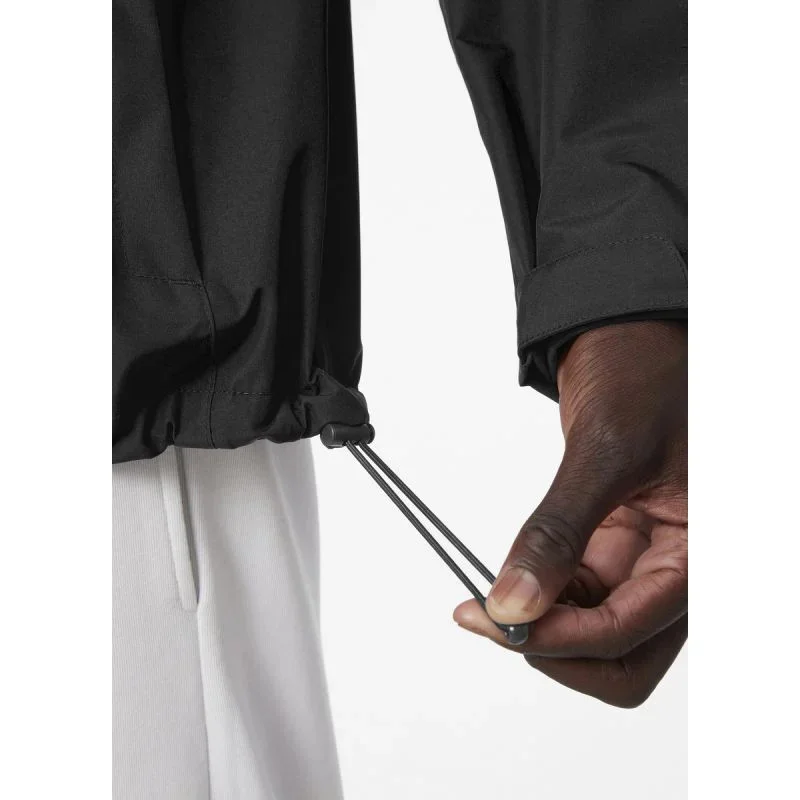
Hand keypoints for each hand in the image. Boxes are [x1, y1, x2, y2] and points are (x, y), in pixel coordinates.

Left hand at [454, 321, 686, 706]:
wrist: (632, 342)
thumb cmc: (645, 376)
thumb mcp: (606, 451)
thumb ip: (559, 532)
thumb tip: (512, 602)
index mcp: (702, 551)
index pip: (630, 631)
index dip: (560, 637)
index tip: (496, 617)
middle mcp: (680, 568)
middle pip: (621, 658)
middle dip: (555, 648)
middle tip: (493, 617)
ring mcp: (646, 562)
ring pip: (595, 635)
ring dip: (543, 625)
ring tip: (491, 594)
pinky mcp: (616, 549)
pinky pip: (578, 598)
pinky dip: (542, 596)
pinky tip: (513, 573)